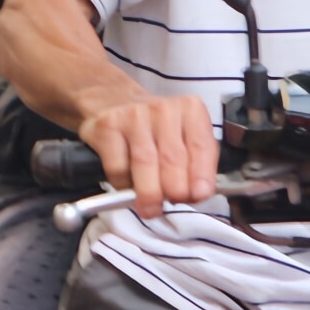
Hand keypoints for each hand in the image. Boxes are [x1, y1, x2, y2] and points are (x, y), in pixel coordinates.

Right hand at [77, 94, 216, 218]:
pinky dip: (123, 184)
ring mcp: (134, 116)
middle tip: (171, 203)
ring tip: (150, 208)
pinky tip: (127, 185)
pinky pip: (118, 166)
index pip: (201, 146)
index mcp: (190, 110)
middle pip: (173, 158)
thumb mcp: (184, 135)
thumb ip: (197, 161)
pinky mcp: (108, 126)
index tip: (197, 196)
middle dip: (175, 190)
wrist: (113, 102)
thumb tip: (198, 194)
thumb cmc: (153, 127)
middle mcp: (163, 109)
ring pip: (145, 164)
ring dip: (150, 194)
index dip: (200, 176)